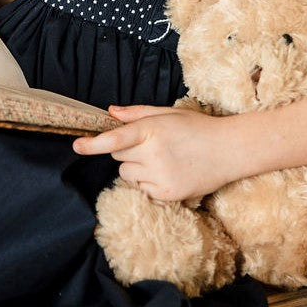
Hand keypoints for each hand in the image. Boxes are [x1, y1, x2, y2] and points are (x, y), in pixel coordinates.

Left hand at [73, 104, 238, 203]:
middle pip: (118, 157)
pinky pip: (141, 190)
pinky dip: (148, 184)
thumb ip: (137, 113)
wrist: (230, 151)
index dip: (93, 144)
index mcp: (152, 129)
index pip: (115, 139)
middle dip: (127, 152)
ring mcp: (160, 176)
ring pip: (127, 175)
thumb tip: (110, 112)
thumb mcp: (168, 113)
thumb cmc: (198, 128)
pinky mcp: (167, 194)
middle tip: (152, 146)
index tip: (77, 146)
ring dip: (136, 169)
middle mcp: (153, 153)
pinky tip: (168, 173)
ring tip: (162, 160)